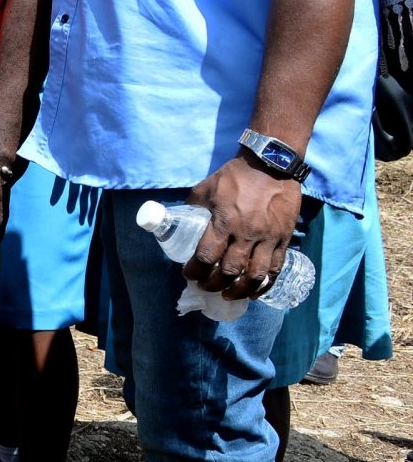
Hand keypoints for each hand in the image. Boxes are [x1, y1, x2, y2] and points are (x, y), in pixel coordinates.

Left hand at [183, 156, 302, 299]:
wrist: (271, 165)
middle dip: (214, 284)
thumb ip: (194, 207)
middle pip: (229, 271)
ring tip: (229, 296)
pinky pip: (275, 268)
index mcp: (224, 221)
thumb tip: (178, 221)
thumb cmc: (234, 176)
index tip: (188, 274)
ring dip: (239, 290)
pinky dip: (265, 284)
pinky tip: (255, 291)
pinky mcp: (284, 239)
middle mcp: (246, 234)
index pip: (206, 256)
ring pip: (254, 275)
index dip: (195, 270)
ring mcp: (268, 238)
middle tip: (206, 286)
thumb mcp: (206, 188)